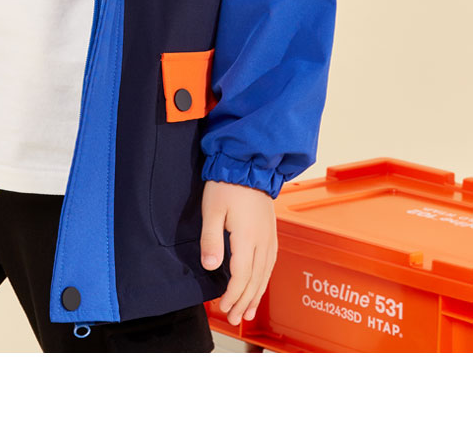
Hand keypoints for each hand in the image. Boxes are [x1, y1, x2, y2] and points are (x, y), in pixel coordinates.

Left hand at [200, 179, 277, 325]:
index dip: (232, 295)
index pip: (241, 276)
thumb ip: (211, 239)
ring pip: (265, 274)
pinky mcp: (271, 232)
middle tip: (233, 317)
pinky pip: (270, 263)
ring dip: (256, 295)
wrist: (248, 164)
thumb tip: (210, 267)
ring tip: (248, 312)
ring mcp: (269, 237)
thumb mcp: (212, 210)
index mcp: (247, 238)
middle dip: (243, 301)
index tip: (223, 306)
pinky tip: (260, 286)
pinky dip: (264, 280)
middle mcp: (262, 241)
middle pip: (255, 280)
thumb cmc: (227, 185)